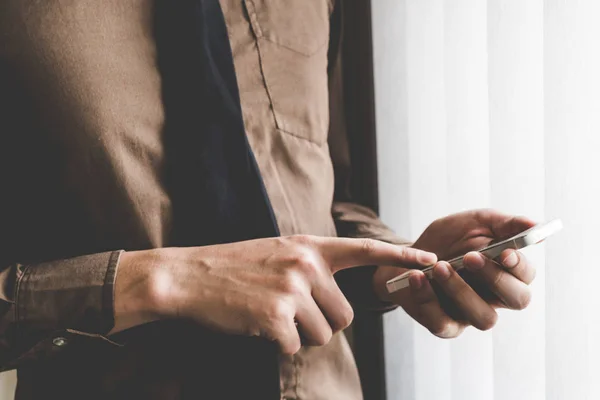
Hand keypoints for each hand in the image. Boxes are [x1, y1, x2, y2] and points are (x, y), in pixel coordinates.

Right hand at [113, 235, 435, 353]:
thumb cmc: (232, 268)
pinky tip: (257, 326)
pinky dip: (278, 344)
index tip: (432, 261)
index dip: (399, 258)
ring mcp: (292, 288)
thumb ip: (309, 266)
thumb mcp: (276, 252)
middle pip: (344, 315)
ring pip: (323, 334)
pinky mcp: (277, 315)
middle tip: (289, 313)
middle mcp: (306, 263)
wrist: (188, 276)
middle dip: (322, 323)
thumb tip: (334, 299)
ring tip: (269, 316)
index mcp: (308, 246)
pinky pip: (295, 346)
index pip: (364, 250)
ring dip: (299, 335)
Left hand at [373, 209, 536, 337]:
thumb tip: (533, 225)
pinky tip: (418, 277)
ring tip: (439, 266)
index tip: (504, 252)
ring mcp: (470, 314)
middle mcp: (494, 297)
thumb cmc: (448, 240)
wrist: (407, 256)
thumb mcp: (474, 223)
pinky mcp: (444, 325)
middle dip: (496, 278)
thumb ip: (504, 224)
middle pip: (517, 300)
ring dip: (461, 291)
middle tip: (470, 257)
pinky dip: (428, 299)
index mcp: (507, 273)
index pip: (526, 276)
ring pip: (483, 317)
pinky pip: (442, 323)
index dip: (519, 266)